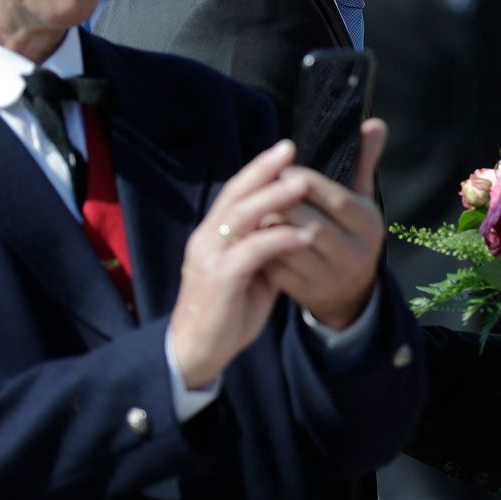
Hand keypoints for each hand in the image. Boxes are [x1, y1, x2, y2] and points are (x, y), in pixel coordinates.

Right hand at [171, 140, 330, 388]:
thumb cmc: (227, 310)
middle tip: (291, 149)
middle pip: (236, 194)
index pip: (236, 191)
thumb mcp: (250, 272)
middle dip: (264, 170)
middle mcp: (206, 238)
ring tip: (303, 184)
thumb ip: (265, 247)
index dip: (259, 169)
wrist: (197, 350)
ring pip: (242, 217)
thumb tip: (294, 226)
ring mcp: (210, 257)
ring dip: (274, 199)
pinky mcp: (219, 279)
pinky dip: (278, 240)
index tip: (285, 148)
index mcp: (213, 233)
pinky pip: (252, 252)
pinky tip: (303, 235)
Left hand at [261, 118, 388, 330]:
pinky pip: (277, 268)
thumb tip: (375, 123)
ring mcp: (331, 277)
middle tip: (261, 188)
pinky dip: (261, 250)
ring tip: (254, 210)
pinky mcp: (307, 294)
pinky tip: (252, 236)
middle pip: (310, 223)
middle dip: (281, 203)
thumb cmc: (351, 234)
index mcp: (369, 225)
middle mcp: (355, 253)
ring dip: (267, 227)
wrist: (350, 294)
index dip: (304, 181)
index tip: (283, 168)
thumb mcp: (362, 200)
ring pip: (290, 247)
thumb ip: (364, 162)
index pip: (335, 198)